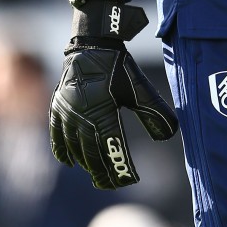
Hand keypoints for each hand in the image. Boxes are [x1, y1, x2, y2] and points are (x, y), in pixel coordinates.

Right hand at [49, 0, 177, 188]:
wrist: (93, 43)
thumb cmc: (118, 66)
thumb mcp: (139, 88)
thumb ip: (155, 111)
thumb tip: (170, 134)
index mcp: (101, 110)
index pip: (112, 148)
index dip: (121, 167)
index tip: (131, 180)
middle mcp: (80, 115)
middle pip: (91, 154)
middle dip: (103, 172)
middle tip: (113, 184)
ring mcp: (66, 112)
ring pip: (74, 147)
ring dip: (86, 163)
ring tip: (97, 174)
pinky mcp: (57, 107)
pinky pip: (57, 135)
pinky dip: (62, 150)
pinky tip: (70, 162)